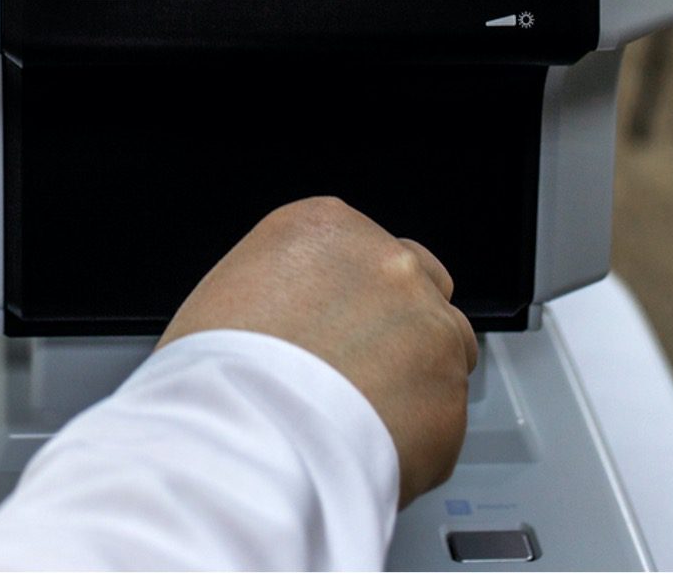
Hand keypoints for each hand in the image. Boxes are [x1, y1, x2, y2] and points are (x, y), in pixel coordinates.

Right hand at [158, 196, 477, 506]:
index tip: (337, 324)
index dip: (350, 292)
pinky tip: (368, 443)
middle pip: (418, 284)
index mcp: (326, 228)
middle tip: (357, 366)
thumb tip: (300, 319)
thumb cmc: (219, 369)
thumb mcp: (231, 290)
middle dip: (397, 322)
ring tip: (362, 414)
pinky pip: (445, 412)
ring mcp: (429, 326)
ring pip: (445, 347)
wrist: (246, 434)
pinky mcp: (452, 394)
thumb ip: (284, 288)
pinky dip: (417, 431)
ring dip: (415, 374)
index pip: (363, 246)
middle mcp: (388, 264)